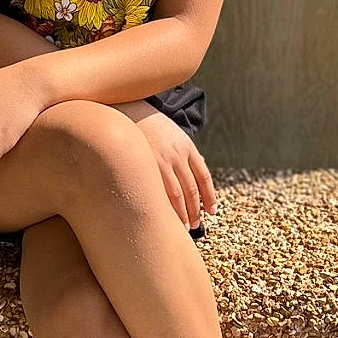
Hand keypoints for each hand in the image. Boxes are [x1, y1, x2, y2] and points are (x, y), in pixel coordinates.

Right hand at [119, 101, 217, 231]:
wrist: (126, 109)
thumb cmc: (148, 124)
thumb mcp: (173, 133)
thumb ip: (184, 151)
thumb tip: (199, 166)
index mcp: (187, 147)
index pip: (203, 177)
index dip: (209, 196)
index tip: (212, 210)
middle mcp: (177, 156)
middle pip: (192, 189)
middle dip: (196, 210)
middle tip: (196, 225)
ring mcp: (161, 162)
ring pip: (177, 194)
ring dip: (182, 213)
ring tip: (183, 228)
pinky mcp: (144, 166)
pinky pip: (158, 192)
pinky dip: (164, 207)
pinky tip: (164, 217)